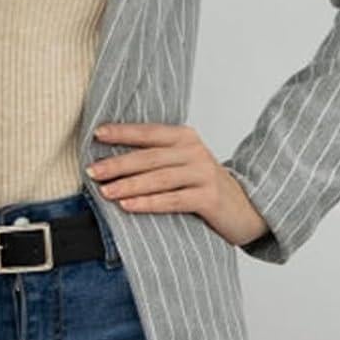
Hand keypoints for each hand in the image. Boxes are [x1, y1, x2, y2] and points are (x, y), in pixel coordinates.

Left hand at [88, 122, 270, 247]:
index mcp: (185, 137)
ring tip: (106, 192)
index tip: (96, 135)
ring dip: (129, 185)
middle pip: (149, 157)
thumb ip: (155, 157)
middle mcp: (194, 151)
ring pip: (158, 179)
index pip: (148, 132)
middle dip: (118, 164)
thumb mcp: (182, 162)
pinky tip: (129, 206)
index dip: (122, 132)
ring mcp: (203, 174)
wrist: (245, 206)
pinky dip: (148, 203)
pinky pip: (173, 200)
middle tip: (93, 171)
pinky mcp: (209, 198)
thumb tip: (110, 160)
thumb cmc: (203, 184)